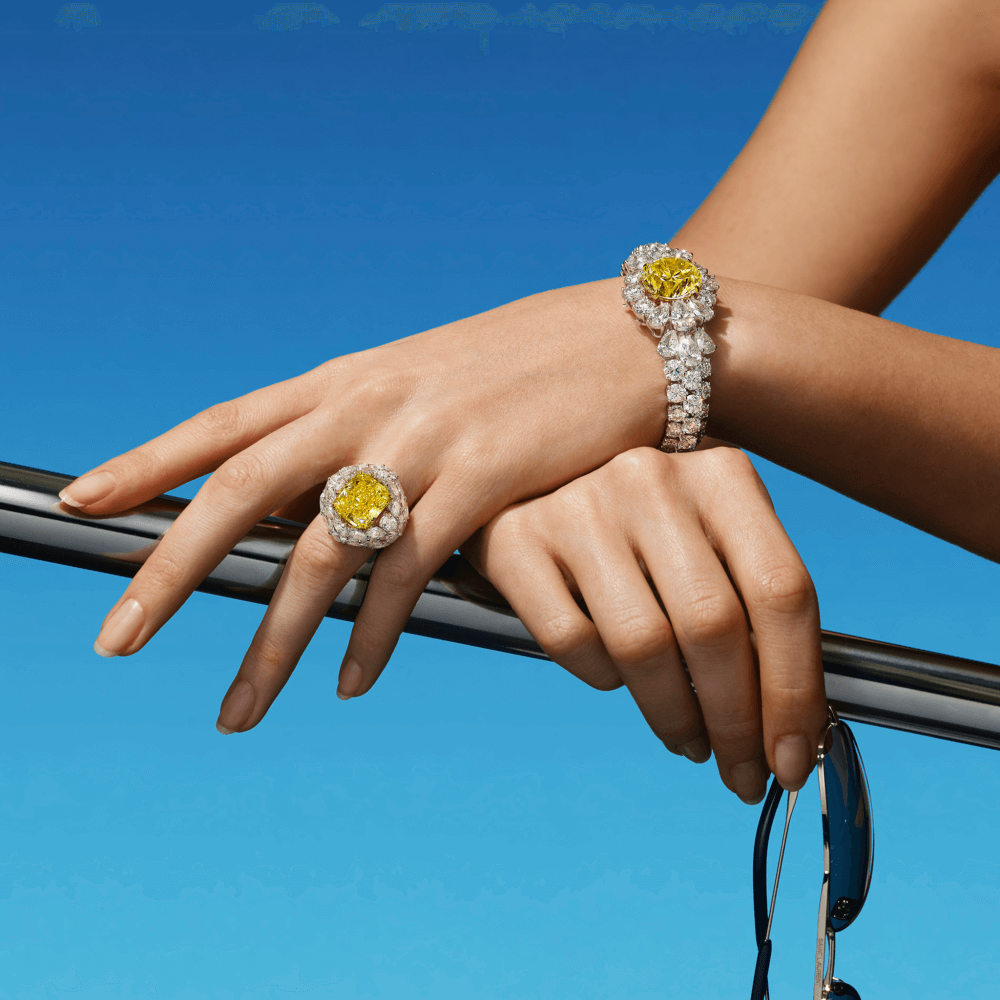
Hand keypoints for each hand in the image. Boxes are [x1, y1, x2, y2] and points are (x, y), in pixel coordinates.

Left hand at [57, 277, 673, 733]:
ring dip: (271, 642)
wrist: (625, 335)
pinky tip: (351, 681)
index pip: (224, 423)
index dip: (146, 462)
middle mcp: (368, 405)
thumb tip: (307, 494)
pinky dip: (371, 637)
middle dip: (170, 570)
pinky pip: (407, 575)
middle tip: (117, 640)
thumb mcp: (423, 380)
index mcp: (346, 379)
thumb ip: (359, 429)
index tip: (79, 501)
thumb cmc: (519, 365)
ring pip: (319, 554)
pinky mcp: (484, 478)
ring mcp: (424, 441)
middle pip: (241, 492)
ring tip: (239, 712)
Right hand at [459, 443, 825, 802]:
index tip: (794, 758)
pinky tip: (617, 678)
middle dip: (737, 723)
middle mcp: (649, 479)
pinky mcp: (514, 540)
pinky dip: (602, 679)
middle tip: (741, 771)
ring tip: (687, 739)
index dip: (796, 690)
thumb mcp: (708, 529)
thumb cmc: (644, 516)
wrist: (532, 454)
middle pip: (714, 627)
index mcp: (720, 472)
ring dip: (675, 717)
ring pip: (642, 646)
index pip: (781, 592)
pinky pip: (570, 642)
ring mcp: (577, 506)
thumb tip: (792, 726)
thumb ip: (749, 602)